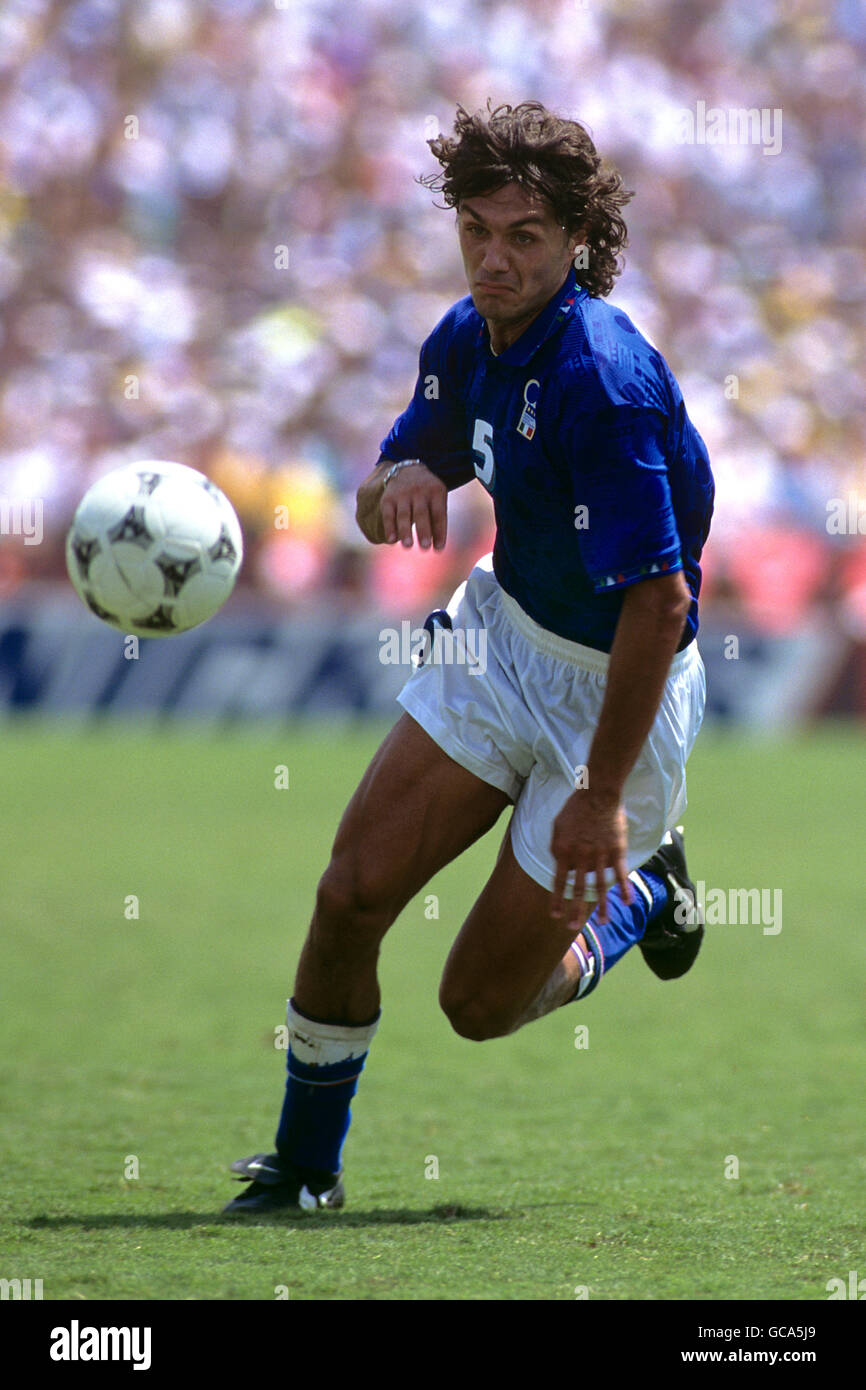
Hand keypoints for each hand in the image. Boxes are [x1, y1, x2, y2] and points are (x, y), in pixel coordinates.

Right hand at [355, 460, 446, 548]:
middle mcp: (419, 492)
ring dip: (405, 531)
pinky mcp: (388, 499)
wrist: (407, 470)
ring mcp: (402, 494)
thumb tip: (437, 545)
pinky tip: (392, 541)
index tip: (439, 548)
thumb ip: (437, 518)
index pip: (439, 514)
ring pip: (404, 515)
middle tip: (425, 546)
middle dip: (423, 530)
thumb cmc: (427, 493)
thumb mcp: (437, 498)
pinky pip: (388, 515)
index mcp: (435, 492)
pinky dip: (389, 528)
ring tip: (408, 546)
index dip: (439, 531)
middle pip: (421, 513)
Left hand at [549, 789, 632, 929]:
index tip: (555, 916)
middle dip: (575, 910)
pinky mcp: (617, 851)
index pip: (559, 881)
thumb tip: (561, 866)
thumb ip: (557, 848)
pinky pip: (621, 874)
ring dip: (602, 906)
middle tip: (572, 927)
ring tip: (604, 922)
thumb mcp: (557, 827)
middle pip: (578, 889)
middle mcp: (580, 857)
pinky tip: (627, 902)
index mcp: (563, 851)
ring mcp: (599, 855)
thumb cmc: (575, 808)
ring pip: (600, 886)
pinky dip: (624, 889)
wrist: (597, 793)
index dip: (557, 900)